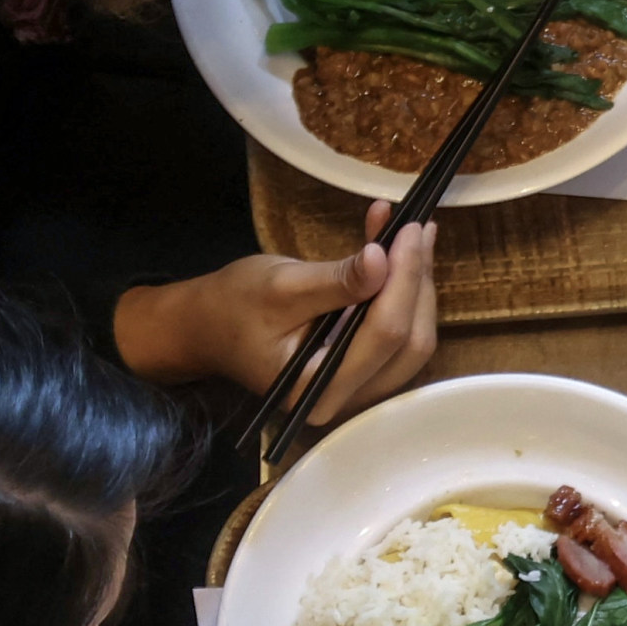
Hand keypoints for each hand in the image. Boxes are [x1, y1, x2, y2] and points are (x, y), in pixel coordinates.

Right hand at [115, 204, 439, 404]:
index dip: (405, 280)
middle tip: (418, 227)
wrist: (209, 327)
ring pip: (414, 338)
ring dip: (417, 283)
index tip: (411, 230)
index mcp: (319, 388)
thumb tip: (382, 259)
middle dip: (417, 281)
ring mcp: (359, 388)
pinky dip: (403, 290)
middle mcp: (346, 398)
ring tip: (414, 232)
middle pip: (409, 341)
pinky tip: (400, 250)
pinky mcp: (365, 371)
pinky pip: (399, 333)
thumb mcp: (281, 287)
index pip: (384, 334)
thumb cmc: (235, 307)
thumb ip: (335, 281)